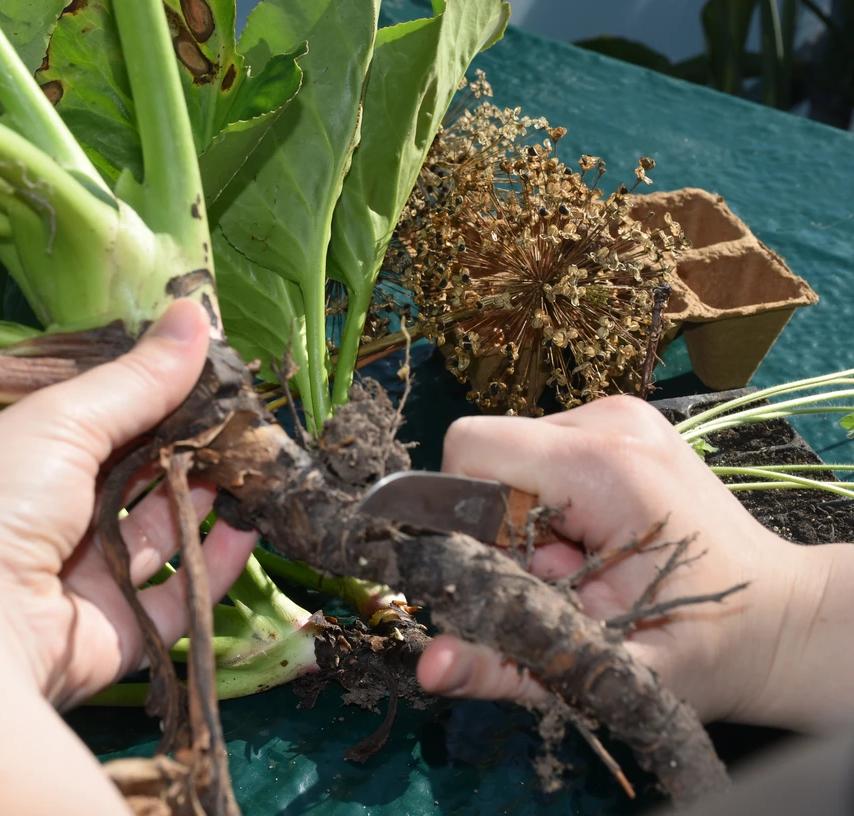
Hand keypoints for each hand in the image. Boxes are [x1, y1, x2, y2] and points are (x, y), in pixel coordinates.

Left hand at [0, 299, 257, 706]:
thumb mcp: (64, 421)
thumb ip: (138, 378)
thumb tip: (195, 313)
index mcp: (29, 459)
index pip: (104, 419)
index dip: (158, 395)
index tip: (216, 372)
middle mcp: (57, 517)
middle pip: (139, 476)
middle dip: (192, 447)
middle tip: (248, 419)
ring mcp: (88, 577)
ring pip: (163, 533)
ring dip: (207, 500)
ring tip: (260, 464)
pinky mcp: (119, 631)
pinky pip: (178, 597)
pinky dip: (214, 565)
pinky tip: (247, 527)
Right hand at [416, 396, 850, 730]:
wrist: (778, 621)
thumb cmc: (702, 647)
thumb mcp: (599, 667)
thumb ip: (504, 664)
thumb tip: (427, 667)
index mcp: (603, 466)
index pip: (470, 449)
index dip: (461, 516)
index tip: (503, 570)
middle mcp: (608, 421)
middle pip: (489, 458)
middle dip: (500, 528)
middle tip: (555, 578)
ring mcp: (618, 415)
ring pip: (511, 456)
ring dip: (523, 517)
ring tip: (579, 562)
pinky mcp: (621, 423)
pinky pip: (540, 454)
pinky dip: (546, 502)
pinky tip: (590, 538)